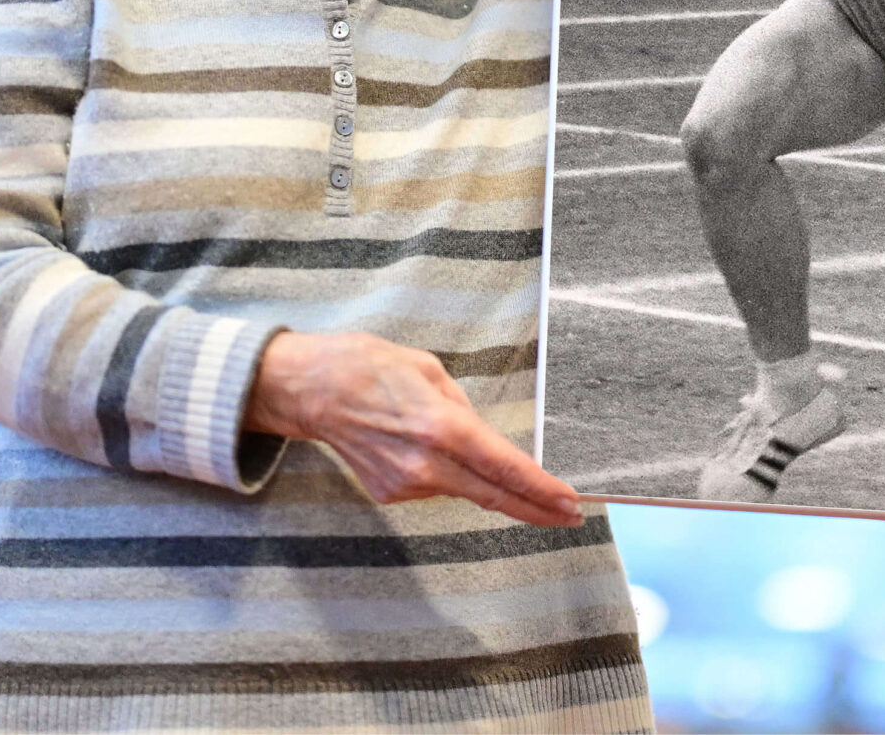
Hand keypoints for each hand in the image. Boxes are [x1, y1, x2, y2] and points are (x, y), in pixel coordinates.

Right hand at [244, 330, 582, 525]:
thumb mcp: (431, 371)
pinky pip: (434, 487)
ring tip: (446, 437)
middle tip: (569, 515)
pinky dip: (442, 473)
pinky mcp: (390, 495)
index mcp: (443, 427)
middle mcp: (426, 465)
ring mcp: (406, 485)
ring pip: (462, 489)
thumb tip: (484, 440)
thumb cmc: (371, 367)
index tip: (571, 503)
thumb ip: (464, 410)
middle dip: (536, 508)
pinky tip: (420, 446)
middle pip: (495, 497)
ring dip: (478, 478)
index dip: (543, 490)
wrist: (313, 390)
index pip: (506, 469)